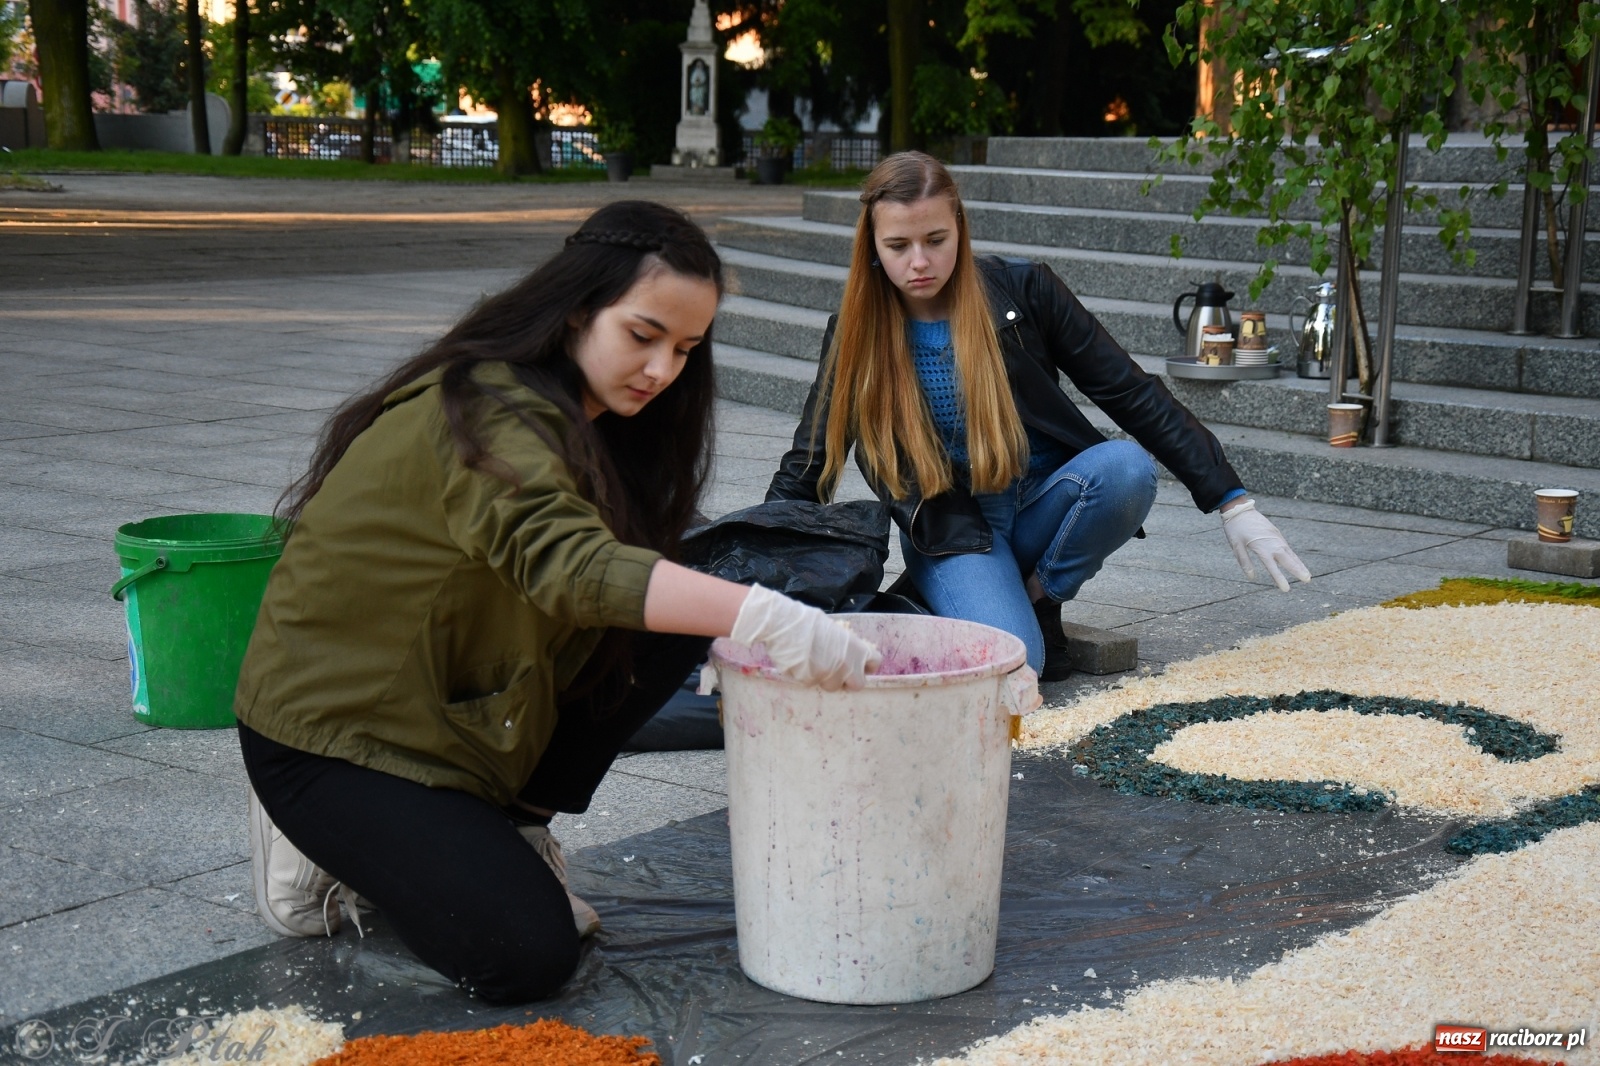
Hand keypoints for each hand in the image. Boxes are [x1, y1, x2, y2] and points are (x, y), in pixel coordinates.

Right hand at [731, 585, 881, 689]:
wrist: (784, 625)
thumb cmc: (806, 621)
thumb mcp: (832, 630)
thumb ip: (843, 646)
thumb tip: (842, 653)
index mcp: (856, 647)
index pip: (875, 662)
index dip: (867, 666)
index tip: (861, 667)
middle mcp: (847, 664)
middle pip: (858, 684)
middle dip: (848, 681)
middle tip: (836, 673)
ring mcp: (831, 675)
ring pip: (832, 686)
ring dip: (824, 679)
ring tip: (811, 662)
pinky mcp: (813, 682)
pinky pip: (812, 684)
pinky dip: (806, 677)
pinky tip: (798, 663)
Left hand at [1221, 499, 1311, 591]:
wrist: (1239, 509)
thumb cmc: (1235, 528)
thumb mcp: (1236, 546)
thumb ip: (1244, 561)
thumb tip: (1252, 577)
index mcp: (1261, 547)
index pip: (1272, 566)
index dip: (1279, 578)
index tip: (1286, 589)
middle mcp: (1272, 542)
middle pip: (1287, 559)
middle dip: (1298, 570)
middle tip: (1307, 580)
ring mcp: (1276, 537)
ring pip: (1290, 553)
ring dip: (1299, 564)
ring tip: (1307, 574)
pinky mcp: (1276, 533)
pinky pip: (1287, 547)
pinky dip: (1293, 556)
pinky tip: (1297, 562)